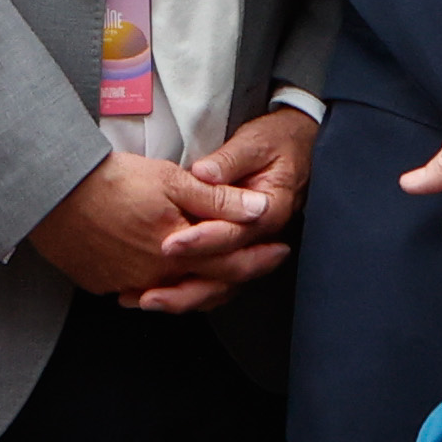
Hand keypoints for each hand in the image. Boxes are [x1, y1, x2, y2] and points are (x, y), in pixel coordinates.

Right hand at [29, 149, 280, 302]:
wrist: (51, 192)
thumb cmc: (112, 180)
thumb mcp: (172, 180)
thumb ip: (218, 200)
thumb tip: (260, 211)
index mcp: (178, 253)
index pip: (231, 265)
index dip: (260, 258)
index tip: (280, 250)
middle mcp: (155, 277)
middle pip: (207, 286)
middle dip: (238, 275)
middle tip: (260, 262)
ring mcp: (126, 284)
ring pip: (175, 293)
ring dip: (200, 285)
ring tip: (217, 271)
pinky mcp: (101, 282)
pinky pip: (140, 290)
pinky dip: (160, 285)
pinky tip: (166, 273)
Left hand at [123, 106, 317, 312]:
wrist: (295, 146)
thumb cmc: (274, 142)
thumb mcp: (254, 143)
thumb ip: (229, 160)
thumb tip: (204, 174)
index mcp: (271, 210)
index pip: (235, 233)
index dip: (201, 240)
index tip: (169, 244)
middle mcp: (263, 237)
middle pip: (227, 273)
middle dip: (186, 284)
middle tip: (149, 291)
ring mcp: (250, 248)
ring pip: (220, 285)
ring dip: (183, 296)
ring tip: (146, 300)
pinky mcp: (236, 250)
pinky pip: (214, 280)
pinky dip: (186, 291)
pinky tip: (157, 296)